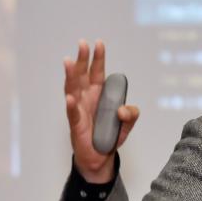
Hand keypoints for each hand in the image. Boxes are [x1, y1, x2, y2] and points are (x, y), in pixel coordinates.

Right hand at [64, 40, 139, 183]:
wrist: (100, 157)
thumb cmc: (109, 136)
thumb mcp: (127, 124)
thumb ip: (132, 114)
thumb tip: (123, 110)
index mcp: (98, 94)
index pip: (97, 72)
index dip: (98, 58)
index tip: (98, 43)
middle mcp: (86, 98)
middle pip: (82, 75)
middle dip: (83, 59)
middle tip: (82, 44)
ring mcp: (79, 110)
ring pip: (73, 89)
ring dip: (71, 76)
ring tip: (69, 62)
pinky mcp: (76, 125)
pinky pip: (73, 113)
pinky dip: (71, 105)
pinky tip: (70, 97)